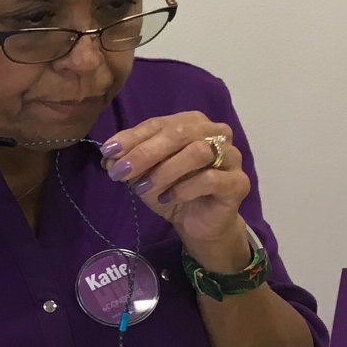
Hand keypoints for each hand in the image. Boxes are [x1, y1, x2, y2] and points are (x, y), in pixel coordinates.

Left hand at [102, 112, 251, 267]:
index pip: (159, 123)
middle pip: (179, 133)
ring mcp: (231, 156)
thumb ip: (128, 161)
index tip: (108, 152)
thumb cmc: (172, 190)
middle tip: (120, 172)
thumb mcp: (143, 174)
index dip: (131, 137)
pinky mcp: (238, 182)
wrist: (198, 223)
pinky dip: (183, 188)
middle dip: (145, 152)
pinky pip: (211, 178)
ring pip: (198, 152)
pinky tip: (168, 198)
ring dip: (164, 171)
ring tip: (142, 188)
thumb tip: (109, 155)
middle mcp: (216, 133)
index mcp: (192, 123)